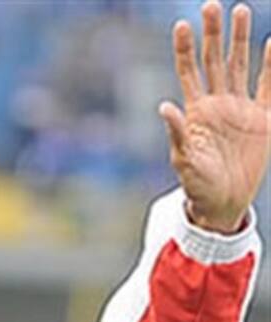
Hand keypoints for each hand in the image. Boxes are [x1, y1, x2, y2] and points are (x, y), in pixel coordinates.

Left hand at [160, 1, 270, 233]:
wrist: (222, 201)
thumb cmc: (196, 183)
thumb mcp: (183, 159)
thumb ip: (176, 133)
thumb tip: (164, 106)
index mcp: (196, 111)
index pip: (189, 72)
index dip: (185, 49)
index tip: (182, 24)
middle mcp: (217, 104)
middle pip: (214, 61)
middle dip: (213, 34)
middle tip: (212, 5)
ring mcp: (241, 109)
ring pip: (240, 66)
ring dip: (240, 40)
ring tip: (240, 10)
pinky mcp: (263, 120)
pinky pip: (270, 87)